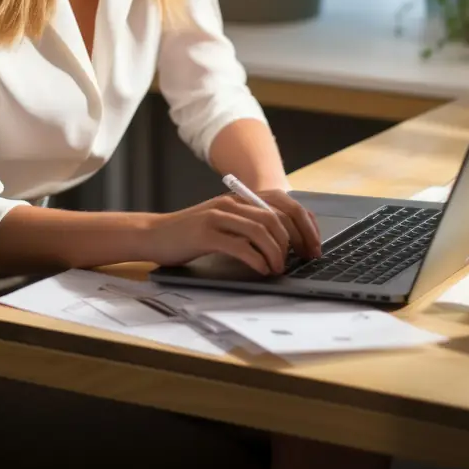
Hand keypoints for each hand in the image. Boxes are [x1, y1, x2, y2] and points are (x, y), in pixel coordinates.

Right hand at [143, 191, 320, 276]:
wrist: (154, 234)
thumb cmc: (191, 234)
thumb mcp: (224, 223)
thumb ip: (249, 224)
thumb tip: (287, 241)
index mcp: (240, 198)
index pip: (285, 201)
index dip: (305, 222)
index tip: (314, 245)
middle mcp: (232, 202)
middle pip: (277, 215)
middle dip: (297, 240)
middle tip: (303, 260)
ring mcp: (218, 216)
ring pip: (261, 229)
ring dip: (277, 252)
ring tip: (279, 269)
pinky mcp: (206, 233)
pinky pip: (240, 245)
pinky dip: (257, 259)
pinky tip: (261, 270)